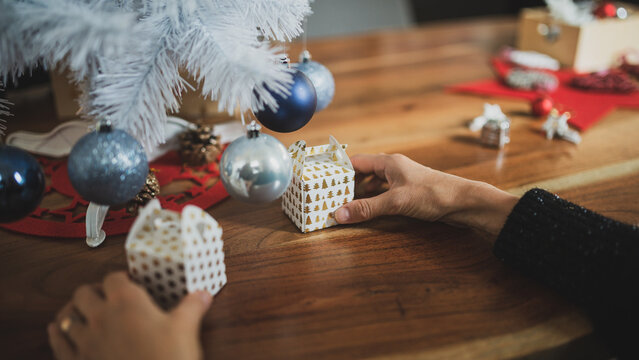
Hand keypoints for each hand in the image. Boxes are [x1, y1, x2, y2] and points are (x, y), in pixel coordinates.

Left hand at [48, 272, 211, 359]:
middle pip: (84, 292)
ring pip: (67, 316)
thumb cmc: (166, 359)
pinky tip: (58, 330)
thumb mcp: (186, 329)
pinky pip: (58, 343)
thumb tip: (203, 295)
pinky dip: (58, 334)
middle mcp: (101, 317)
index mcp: (126, 302)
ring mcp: (85, 341)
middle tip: (106, 296)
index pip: (114, 277)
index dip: (122, 278)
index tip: (130, 283)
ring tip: (84, 312)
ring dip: (75, 311)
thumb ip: (192, 307)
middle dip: (94, 291)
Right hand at [335, 154, 517, 237]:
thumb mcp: (396, 202)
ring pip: (373, 185)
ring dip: (359, 195)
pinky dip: (372, 201)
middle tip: (328, 196)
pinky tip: (365, 210)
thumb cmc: (434, 194)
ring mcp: (401, 181)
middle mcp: (393, 169)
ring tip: (342, 205)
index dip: (338, 169)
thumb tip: (339, 214)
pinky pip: (383, 195)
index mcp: (389, 162)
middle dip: (346, 185)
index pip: (356, 162)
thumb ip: (367, 208)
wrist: (464, 203)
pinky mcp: (408, 194)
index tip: (322, 178)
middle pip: (363, 174)